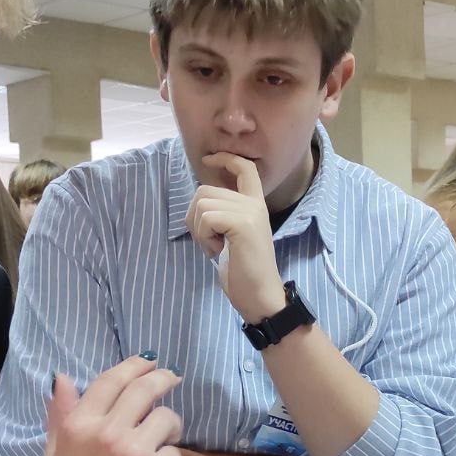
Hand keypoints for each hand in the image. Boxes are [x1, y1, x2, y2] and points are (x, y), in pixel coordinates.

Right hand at [46, 357, 182, 455]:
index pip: (110, 381)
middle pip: (144, 389)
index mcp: (77, 428)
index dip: (133, 367)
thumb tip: (63, 378)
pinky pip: (174, 453)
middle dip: (163, 378)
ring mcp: (136, 454)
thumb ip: (61, 418)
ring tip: (162, 441)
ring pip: (166, 418)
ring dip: (169, 426)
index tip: (148, 364)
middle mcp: (106, 435)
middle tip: (172, 378)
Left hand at [187, 154, 285, 323]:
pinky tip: (217, 252)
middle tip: (210, 242)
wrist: (260, 297)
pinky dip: (203, 237)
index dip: (224, 159)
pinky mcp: (242, 224)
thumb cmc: (244, 273)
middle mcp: (255, 204)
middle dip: (195, 217)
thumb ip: (223, 215)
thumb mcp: (232, 236)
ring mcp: (250, 212)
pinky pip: (206, 218)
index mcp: (255, 205)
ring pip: (202, 203)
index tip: (207, 160)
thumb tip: (200, 202)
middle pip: (205, 190)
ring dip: (199, 230)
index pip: (244, 168)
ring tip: (214, 248)